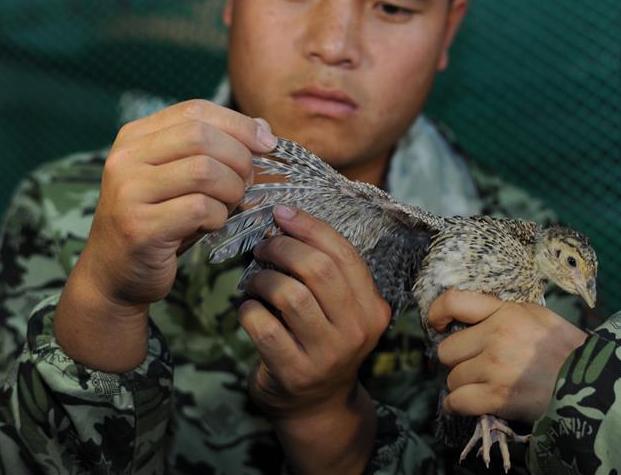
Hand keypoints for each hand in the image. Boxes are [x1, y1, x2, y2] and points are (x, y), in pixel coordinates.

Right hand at [56, 100, 275, 370]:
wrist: (115, 274)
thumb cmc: (161, 221)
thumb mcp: (185, 179)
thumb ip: (217, 149)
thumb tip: (263, 128)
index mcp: (135, 137)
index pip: (195, 110)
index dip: (238, 124)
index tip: (267, 143)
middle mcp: (125, 158)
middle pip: (201, 136)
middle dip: (239, 158)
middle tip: (247, 182)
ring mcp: (128, 192)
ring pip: (205, 171)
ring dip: (232, 190)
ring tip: (228, 205)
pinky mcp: (139, 227)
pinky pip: (200, 209)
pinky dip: (219, 217)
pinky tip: (210, 226)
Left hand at [239, 206, 390, 473]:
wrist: (317, 406)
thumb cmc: (322, 342)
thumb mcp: (340, 308)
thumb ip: (325, 270)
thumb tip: (285, 220)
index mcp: (372, 307)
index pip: (343, 254)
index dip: (309, 227)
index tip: (281, 214)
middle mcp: (357, 330)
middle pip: (317, 270)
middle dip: (282, 249)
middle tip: (263, 247)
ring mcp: (327, 354)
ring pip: (290, 295)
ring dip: (262, 279)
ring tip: (254, 280)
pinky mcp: (295, 372)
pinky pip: (262, 327)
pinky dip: (248, 310)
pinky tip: (249, 309)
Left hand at [428, 289, 587, 423]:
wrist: (591, 383)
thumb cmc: (567, 349)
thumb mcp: (538, 316)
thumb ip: (505, 314)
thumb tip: (475, 320)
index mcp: (506, 311)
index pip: (454, 301)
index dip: (437, 312)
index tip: (437, 324)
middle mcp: (495, 335)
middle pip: (448, 349)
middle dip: (458, 360)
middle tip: (474, 366)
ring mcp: (494, 366)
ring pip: (452, 378)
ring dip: (462, 385)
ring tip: (482, 386)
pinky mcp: (495, 396)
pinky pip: (457, 401)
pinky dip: (458, 406)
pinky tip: (467, 404)